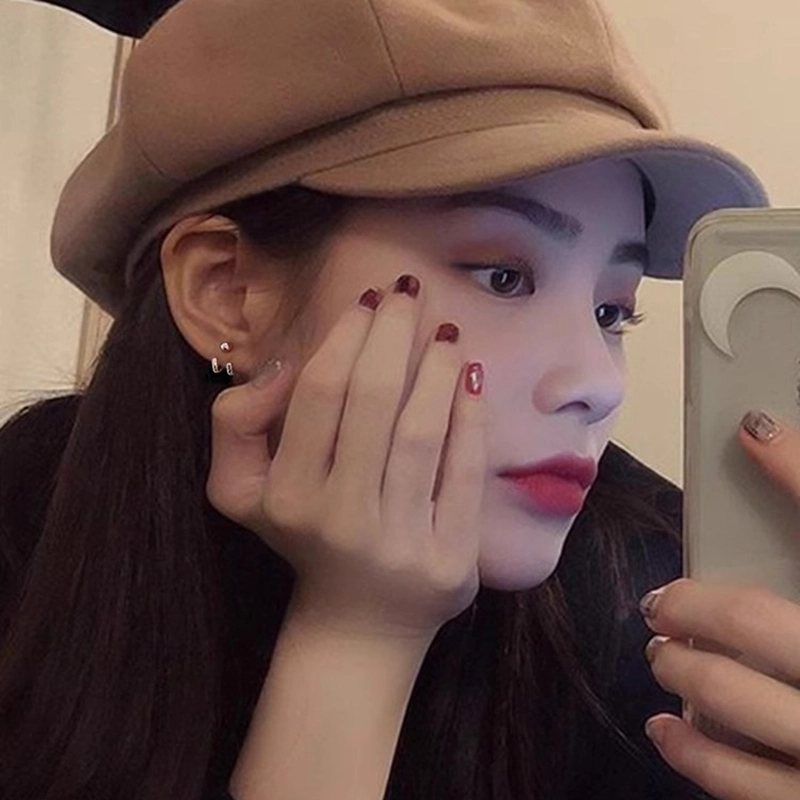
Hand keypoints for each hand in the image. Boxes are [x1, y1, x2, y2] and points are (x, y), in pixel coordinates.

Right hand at [205, 273, 487, 641]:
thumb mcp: (239, 490)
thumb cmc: (303, 538)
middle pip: (372, 402)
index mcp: (284, 495)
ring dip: (436, 369)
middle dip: (392, 336)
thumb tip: (285, 365)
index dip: (345, 337)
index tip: (366, 301)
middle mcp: (339, 518)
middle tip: (408, 295)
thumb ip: (235, 422)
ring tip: (447, 331)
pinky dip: (472, 419)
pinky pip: (463, 474)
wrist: (357, 625)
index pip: (319, 394)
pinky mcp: (448, 560)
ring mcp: (397, 543)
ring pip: (420, 432)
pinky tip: (472, 378)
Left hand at [639, 411, 799, 799]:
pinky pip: (740, 786)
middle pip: (756, 622)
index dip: (793, 470)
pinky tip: (666, 729)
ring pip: (736, 700)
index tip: (747, 434)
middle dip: (693, 608)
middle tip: (664, 606)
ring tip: (662, 655)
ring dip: (682, 671)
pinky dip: (692, 753)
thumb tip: (766, 434)